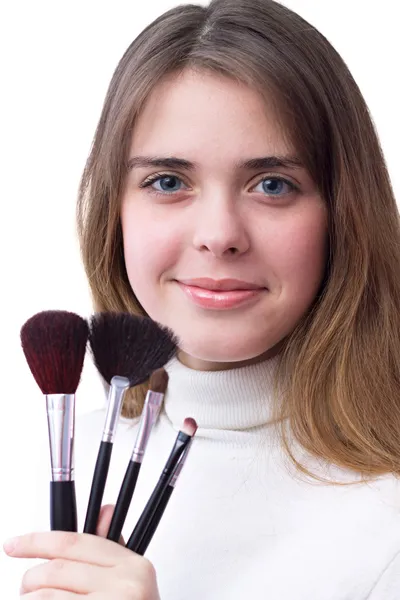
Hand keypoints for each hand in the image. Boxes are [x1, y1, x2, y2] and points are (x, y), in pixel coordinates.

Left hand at [3, 505, 160, 598]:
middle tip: (26, 588)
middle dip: (30, 580)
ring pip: (45, 597)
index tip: (14, 544)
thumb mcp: (129, 584)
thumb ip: (111, 551)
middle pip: (55, 570)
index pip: (75, 543)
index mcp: (134, 567)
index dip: (38, 541)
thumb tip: (104, 511)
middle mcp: (124, 587)